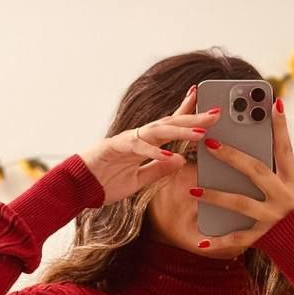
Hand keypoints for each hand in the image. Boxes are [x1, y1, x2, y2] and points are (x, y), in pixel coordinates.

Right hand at [80, 85, 220, 205]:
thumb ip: (158, 169)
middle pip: (170, 123)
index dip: (189, 113)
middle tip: (217, 112)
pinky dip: (156, 152)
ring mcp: (127, 140)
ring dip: (180, 129)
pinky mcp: (115, 148)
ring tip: (201, 131)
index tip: (209, 106)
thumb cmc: (105, 183)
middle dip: (194, 116)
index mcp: (145, 144)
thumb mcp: (139, 181)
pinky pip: (139, 148)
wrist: (77, 188)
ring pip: (158, 130)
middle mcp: (138, 137)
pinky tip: (172, 154)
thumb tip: (181, 160)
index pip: (171, 125)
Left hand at [190, 97, 293, 250]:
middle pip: (256, 171)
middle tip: (209, 142)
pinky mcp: (264, 237)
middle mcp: (286, 197)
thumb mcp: (291, 188)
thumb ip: (274, 169)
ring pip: (240, 203)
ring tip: (191, 189)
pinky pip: (237, 238)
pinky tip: (201, 241)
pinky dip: (219, 241)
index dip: (281, 126)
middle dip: (232, 156)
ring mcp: (274, 217)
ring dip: (215, 196)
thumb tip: (252, 141)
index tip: (273, 102)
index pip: (285, 149)